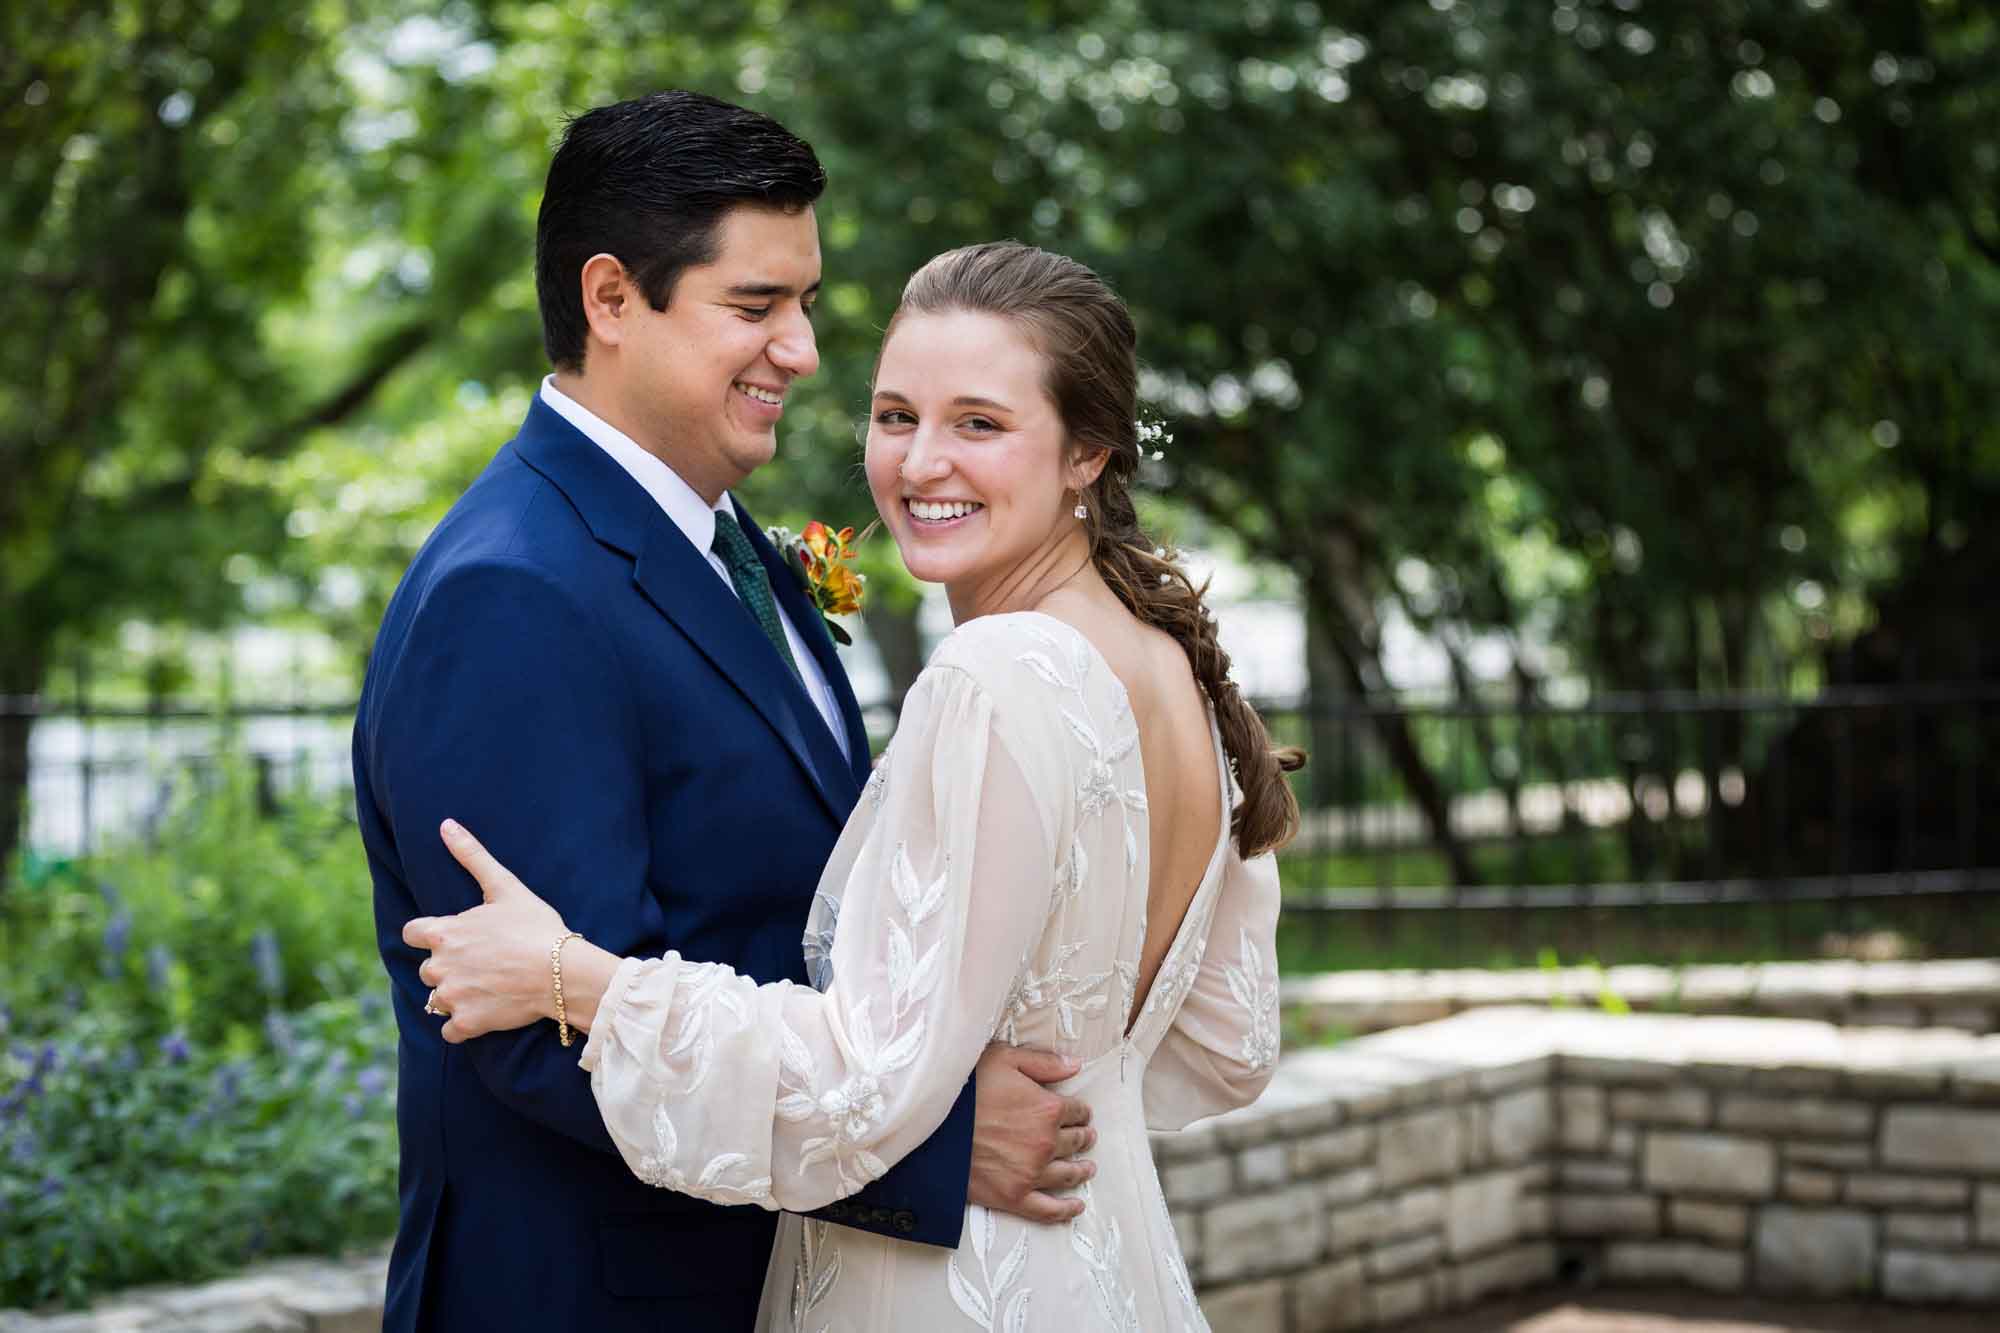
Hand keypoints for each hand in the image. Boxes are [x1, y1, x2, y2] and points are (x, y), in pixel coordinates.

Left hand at [403, 819, 567, 1042]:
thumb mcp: (505, 887)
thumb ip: (472, 856)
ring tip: (487, 988)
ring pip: (437, 1000)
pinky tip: (485, 1013)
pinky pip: (449, 1031)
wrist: (561, 972)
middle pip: (427, 969)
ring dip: (455, 996)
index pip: (412, 933)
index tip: (454, 939)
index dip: (431, 935)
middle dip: (448, 967)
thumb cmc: (535, 927)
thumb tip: (445, 824)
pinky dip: (462, 1025)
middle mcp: (439, 966)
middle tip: (483, 964)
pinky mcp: (466, 1024)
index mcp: (443, 933)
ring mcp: (451, 997)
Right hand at [967, 1044, 1096, 1222]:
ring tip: (1087, 1168)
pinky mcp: (1014, 1197)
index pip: (1077, 1111)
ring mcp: (1031, 1173)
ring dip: (1081, 1170)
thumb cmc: (965, 1088)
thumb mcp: (1003, 1059)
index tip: (1080, 1113)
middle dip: (1083, 1138)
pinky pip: (1048, 1209)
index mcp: (1048, 1109)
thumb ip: (1043, 1063)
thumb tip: (1075, 1065)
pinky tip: (1076, 1206)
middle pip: (1075, 1142)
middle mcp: (1046, 1143)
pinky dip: (1066, 1210)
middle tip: (1087, 1137)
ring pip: (1068, 1174)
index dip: (1081, 1111)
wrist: (930, 1126)